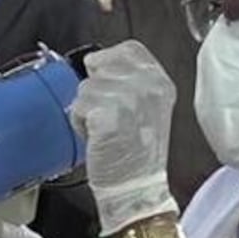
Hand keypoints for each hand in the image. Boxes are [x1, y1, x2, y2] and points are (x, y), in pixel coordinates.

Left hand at [70, 40, 178, 235]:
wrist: (137, 188)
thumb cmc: (137, 152)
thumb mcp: (149, 106)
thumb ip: (131, 78)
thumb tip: (94, 61)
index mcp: (161, 82)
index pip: (128, 49)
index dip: (110, 64)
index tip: (111, 88)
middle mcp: (148, 86)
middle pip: (100, 67)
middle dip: (97, 92)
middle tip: (112, 119)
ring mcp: (128, 99)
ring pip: (85, 88)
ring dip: (87, 110)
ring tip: (106, 131)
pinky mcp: (106, 115)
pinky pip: (77, 106)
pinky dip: (80, 124)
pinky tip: (97, 139)